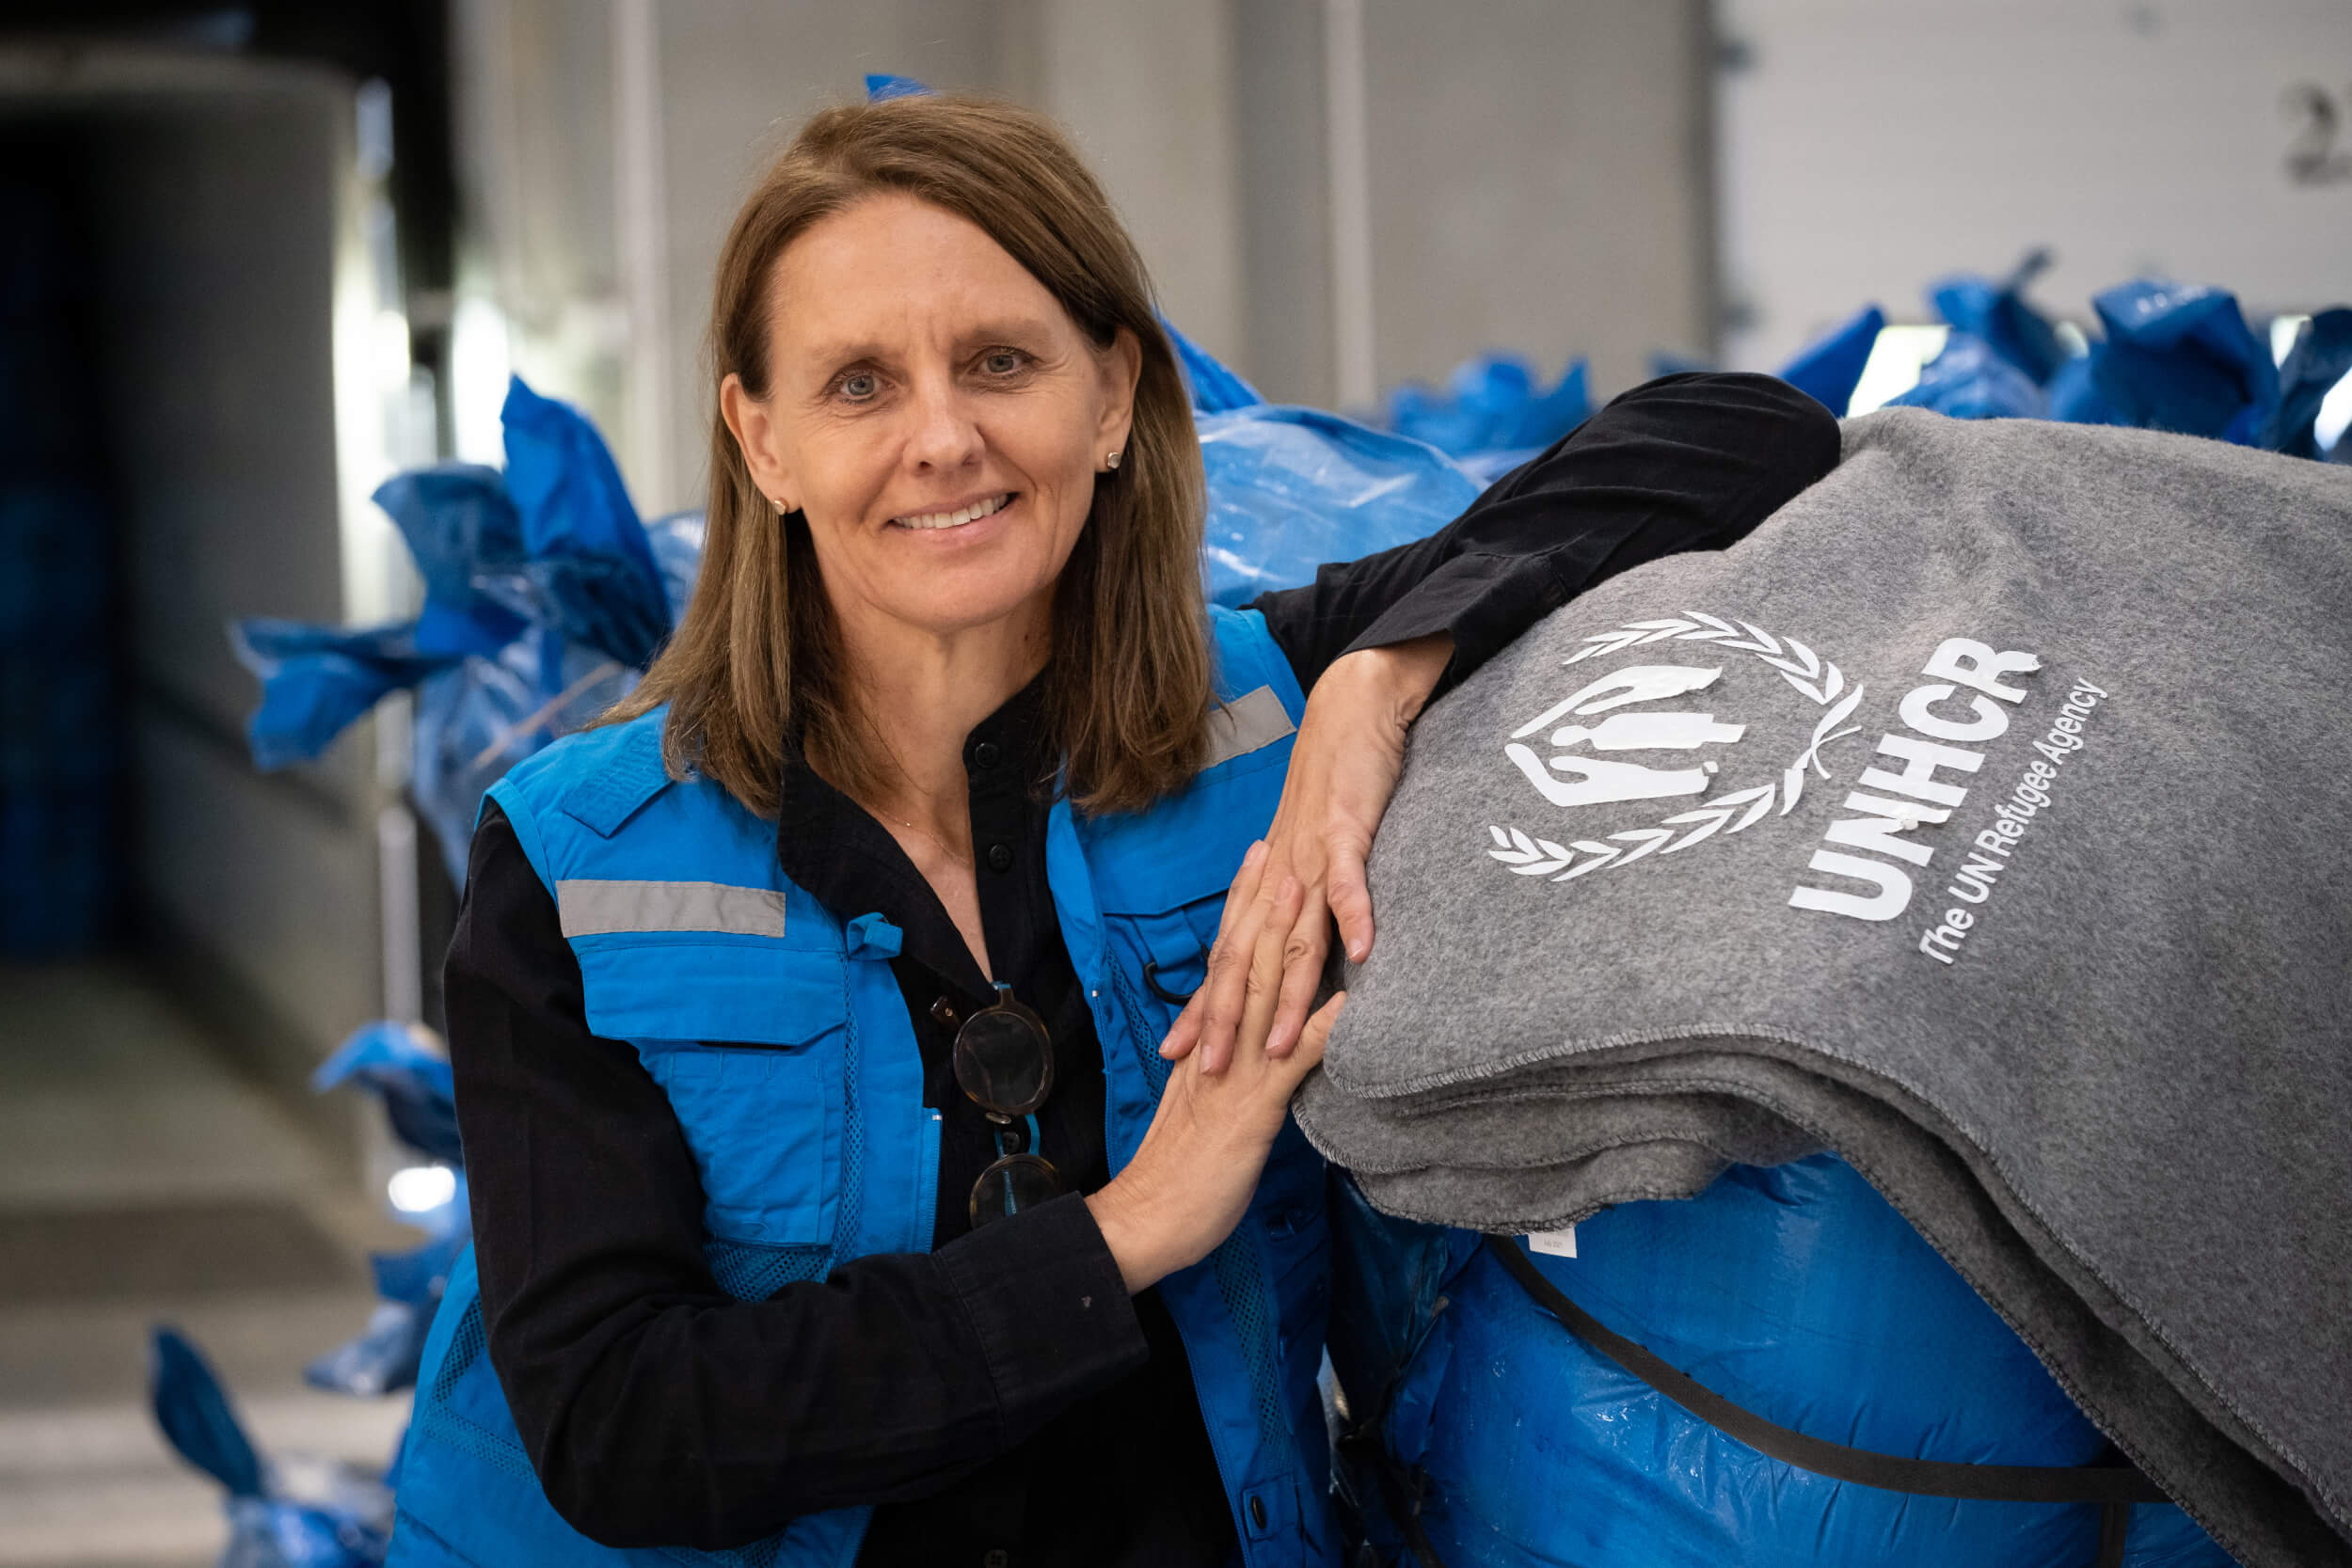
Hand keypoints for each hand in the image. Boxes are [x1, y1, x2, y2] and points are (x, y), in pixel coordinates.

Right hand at [1088, 874, 1343, 1292]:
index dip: (1239, 910)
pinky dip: (1324, 1024)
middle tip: (1274, 843)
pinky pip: (1295, 1059)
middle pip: (1240, 959)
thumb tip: (1238, 1050)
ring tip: (1305, 887)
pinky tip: (1354, 997)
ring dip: (1285, 937)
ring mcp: (1236, 1071)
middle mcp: (1219, 1046)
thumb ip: (1219, 1075)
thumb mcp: (1200, 1114)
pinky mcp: (1255, 1107)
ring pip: (1263, 991)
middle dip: (1259, 899)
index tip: (1254, 862)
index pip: (1222, 962)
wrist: (1148, 1220)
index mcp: (1205, 1044)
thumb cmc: (1177, 1179)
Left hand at [1161, 633, 1449, 1075]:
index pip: (1223, 958)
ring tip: (1280, 1046)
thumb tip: (1281, 952)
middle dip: (1227, 1021)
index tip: (1177, 1057)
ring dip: (1286, 993)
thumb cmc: (1329, 789)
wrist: (1348, 714)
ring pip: (1292, 935)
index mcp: (1262, 886)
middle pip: (1245, 960)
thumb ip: (1293, 903)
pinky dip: (1354, 916)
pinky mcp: (1348, 832)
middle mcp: (1275, 879)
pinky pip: (1349, 881)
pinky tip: (1361, 956)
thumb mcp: (1305, 855)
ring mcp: (1310, 858)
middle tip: (1210, 1074)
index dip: (1201, 1009)